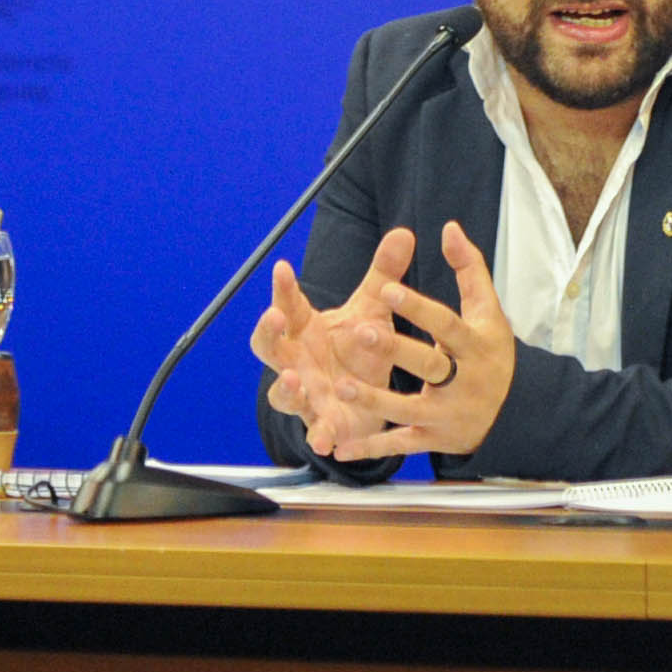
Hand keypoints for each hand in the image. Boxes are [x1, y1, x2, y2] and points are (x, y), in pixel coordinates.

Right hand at [254, 228, 454, 459]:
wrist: (369, 399)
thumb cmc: (360, 349)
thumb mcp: (374, 310)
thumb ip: (384, 275)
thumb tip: (404, 232)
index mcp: (306, 330)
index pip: (287, 305)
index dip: (283, 289)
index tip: (284, 267)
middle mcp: (298, 361)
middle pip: (269, 348)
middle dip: (267, 333)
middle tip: (273, 318)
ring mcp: (307, 395)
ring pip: (283, 394)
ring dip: (285, 388)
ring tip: (293, 379)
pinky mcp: (324, 425)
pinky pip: (315, 432)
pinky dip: (318, 436)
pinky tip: (325, 439)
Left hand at [321, 221, 516, 462]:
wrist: (515, 411)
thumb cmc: (491, 350)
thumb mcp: (487, 310)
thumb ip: (468, 268)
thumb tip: (449, 227)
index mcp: (475, 345)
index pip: (445, 323)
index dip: (417, 307)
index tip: (386, 288)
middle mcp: (463, 382)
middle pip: (427, 365)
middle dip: (393, 349)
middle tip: (358, 330)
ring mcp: (447, 415)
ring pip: (408, 409)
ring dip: (373, 401)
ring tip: (340, 386)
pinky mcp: (434, 440)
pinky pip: (400, 445)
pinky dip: (371, 448)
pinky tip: (341, 447)